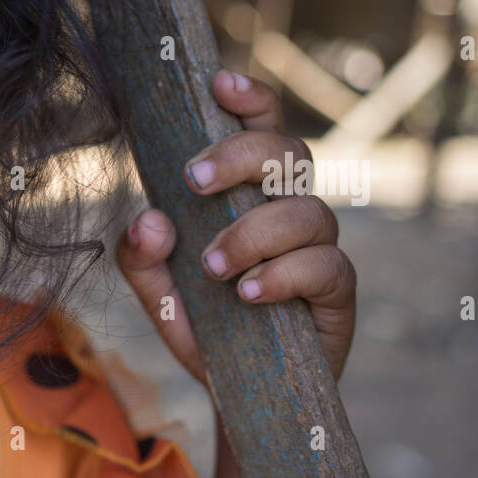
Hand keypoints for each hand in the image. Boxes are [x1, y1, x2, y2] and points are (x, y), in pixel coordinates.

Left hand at [115, 69, 356, 385]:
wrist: (239, 393)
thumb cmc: (204, 326)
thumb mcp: (157, 293)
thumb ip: (141, 257)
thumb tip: (149, 219)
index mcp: (253, 196)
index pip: (263, 130)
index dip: (251, 99)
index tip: (219, 85)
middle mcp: (291, 212)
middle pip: (291, 154)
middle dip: (242, 157)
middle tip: (193, 181)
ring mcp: (319, 250)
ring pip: (307, 212)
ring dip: (253, 233)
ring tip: (213, 268)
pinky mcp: (337, 293)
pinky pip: (325, 266)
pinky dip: (283, 275)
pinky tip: (249, 294)